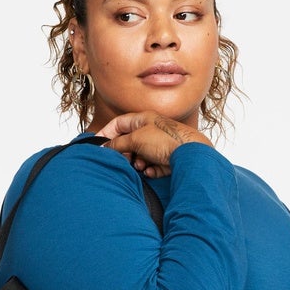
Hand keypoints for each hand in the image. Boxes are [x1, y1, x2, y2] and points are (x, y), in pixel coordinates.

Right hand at [95, 112, 212, 177]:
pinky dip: (150, 169)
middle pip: (129, 141)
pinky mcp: (167, 159)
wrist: (191, 154)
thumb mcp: (136, 139)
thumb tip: (106, 147)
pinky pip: (152, 165)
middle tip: (123, 160)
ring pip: (140, 156)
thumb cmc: (167, 140)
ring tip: (141, 166)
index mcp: (143, 119)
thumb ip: (118, 143)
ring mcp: (159, 145)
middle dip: (125, 152)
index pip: (118, 123)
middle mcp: (151, 130)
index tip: (98, 145)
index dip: (106, 133)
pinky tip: (153, 171)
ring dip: (138, 163)